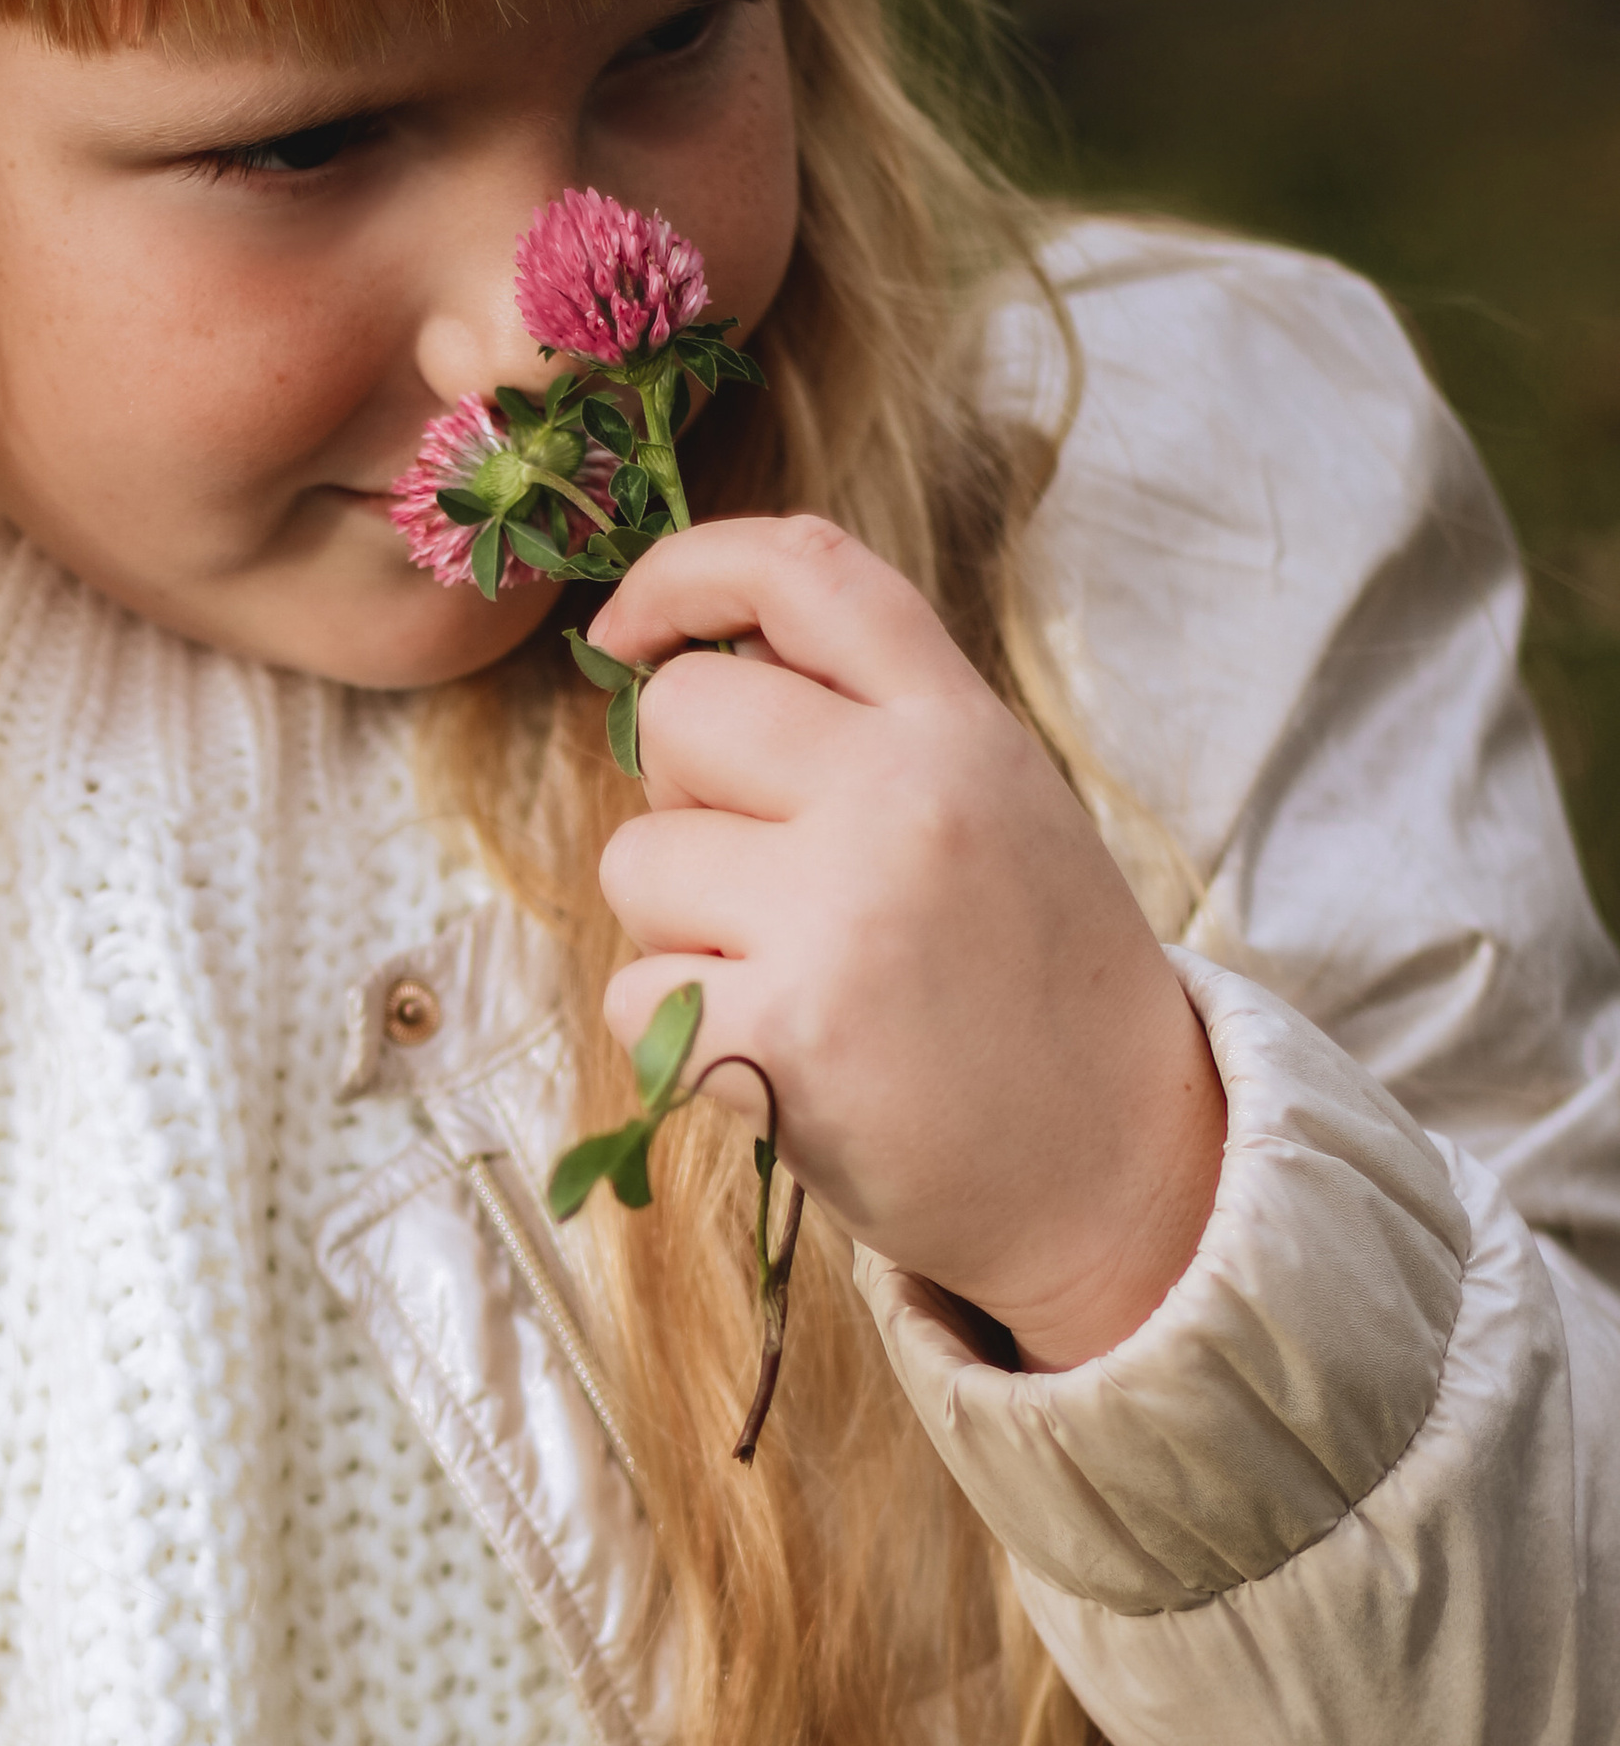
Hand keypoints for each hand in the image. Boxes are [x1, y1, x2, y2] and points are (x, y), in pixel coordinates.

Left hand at [594, 515, 1223, 1370]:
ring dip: (680, 926)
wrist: (1119, 1173)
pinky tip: (776, 1055)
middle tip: (761, 877)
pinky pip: (634, 994)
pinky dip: (677, 1032)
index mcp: (960, 729)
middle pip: (677, 714)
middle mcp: (903, 799)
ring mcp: (838, 915)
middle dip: (680, 793)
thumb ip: (874, 729)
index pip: (804, 572)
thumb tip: (689, 673)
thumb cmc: (1037, 993)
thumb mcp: (1001, 810)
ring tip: (794, 980)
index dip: (686, 572)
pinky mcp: (777, 1035)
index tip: (626, 630)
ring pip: (638, 861)